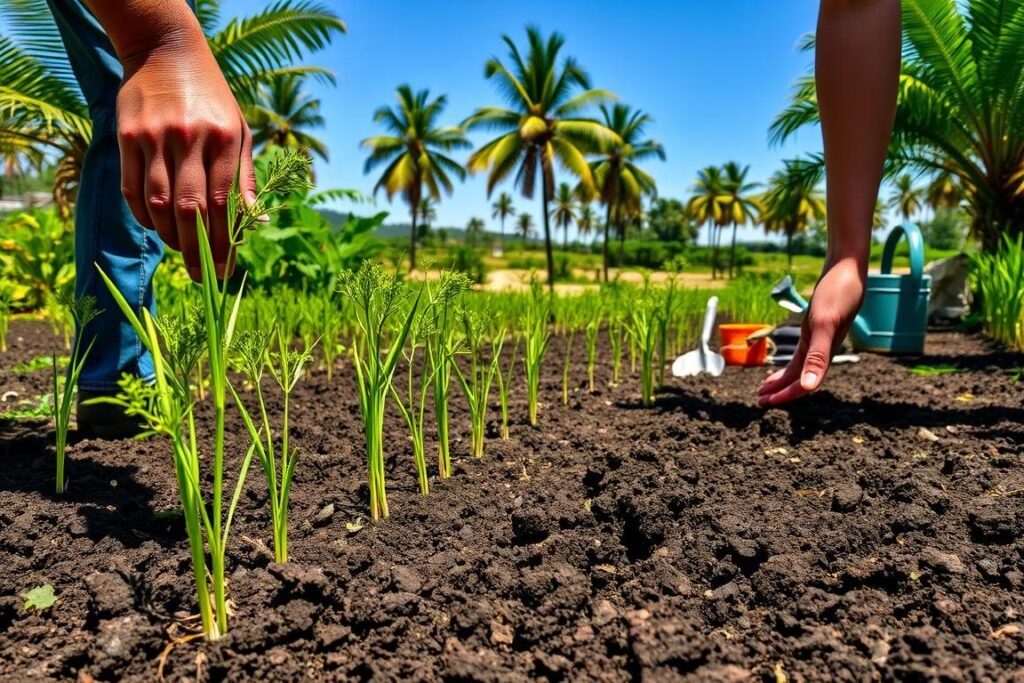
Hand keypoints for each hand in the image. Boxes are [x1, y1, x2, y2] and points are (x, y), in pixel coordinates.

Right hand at [115, 29, 255, 281]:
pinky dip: (145, 216)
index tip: (227, 269)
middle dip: (198, 251)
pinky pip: (133, 189)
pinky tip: (158, 228)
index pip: (224, 204)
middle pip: (191, 210)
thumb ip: (245, 176)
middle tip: (205, 277)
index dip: (225, 242)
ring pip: (160, 204)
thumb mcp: (240, 131)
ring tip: (183, 253)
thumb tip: (255, 221)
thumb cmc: (212, 99)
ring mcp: (156, 138)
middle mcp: (190, 139)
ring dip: (171, 237)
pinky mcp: (127, 137)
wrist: (165, 52)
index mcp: (225, 139)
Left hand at [757, 257, 865, 405]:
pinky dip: (787, 366)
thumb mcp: (824, 324)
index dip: (787, 395)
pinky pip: (800, 356)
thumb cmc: (837, 294)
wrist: (846, 270)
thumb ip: (817, 356)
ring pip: (798, 370)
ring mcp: (819, 341)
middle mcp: (823, 351)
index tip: (767, 402)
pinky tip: (775, 371)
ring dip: (781, 382)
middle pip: (800, 380)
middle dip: (780, 392)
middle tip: (760, 400)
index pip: (805, 384)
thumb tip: (809, 387)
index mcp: (825, 354)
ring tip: (763, 390)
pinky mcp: (815, 331)